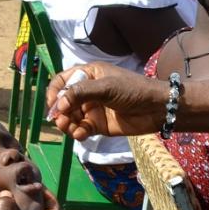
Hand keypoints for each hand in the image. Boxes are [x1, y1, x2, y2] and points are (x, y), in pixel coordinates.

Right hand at [47, 64, 167, 139]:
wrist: (156, 109)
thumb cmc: (133, 90)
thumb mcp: (106, 86)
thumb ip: (80, 93)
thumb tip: (57, 106)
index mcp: (88, 75)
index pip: (62, 81)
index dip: (54, 92)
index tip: (52, 104)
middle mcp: (87, 91)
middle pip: (63, 102)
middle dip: (59, 112)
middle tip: (61, 120)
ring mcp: (92, 109)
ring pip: (70, 118)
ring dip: (67, 124)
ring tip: (71, 128)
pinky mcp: (98, 125)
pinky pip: (81, 129)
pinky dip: (77, 133)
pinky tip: (81, 134)